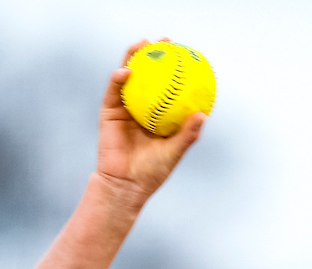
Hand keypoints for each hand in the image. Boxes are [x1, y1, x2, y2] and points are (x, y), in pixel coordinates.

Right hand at [95, 39, 205, 209]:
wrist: (126, 184)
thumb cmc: (153, 172)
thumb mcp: (174, 151)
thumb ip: (188, 133)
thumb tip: (203, 114)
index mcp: (158, 116)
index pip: (167, 88)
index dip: (174, 71)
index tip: (185, 57)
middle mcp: (142, 109)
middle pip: (148, 77)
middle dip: (154, 56)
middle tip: (164, 41)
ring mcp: (124, 109)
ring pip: (129, 78)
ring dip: (133, 58)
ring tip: (142, 44)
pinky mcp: (109, 113)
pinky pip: (114, 92)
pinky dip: (119, 79)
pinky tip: (127, 70)